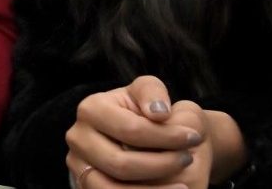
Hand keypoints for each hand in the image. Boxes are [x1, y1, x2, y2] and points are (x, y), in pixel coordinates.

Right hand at [65, 76, 204, 186]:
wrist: (137, 135)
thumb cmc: (144, 111)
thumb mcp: (148, 92)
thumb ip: (152, 93)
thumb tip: (159, 114)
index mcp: (90, 109)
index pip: (131, 130)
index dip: (167, 136)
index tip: (194, 137)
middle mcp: (78, 138)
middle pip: (120, 164)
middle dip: (161, 165)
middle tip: (188, 160)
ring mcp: (78, 166)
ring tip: (183, 186)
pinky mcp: (85, 185)